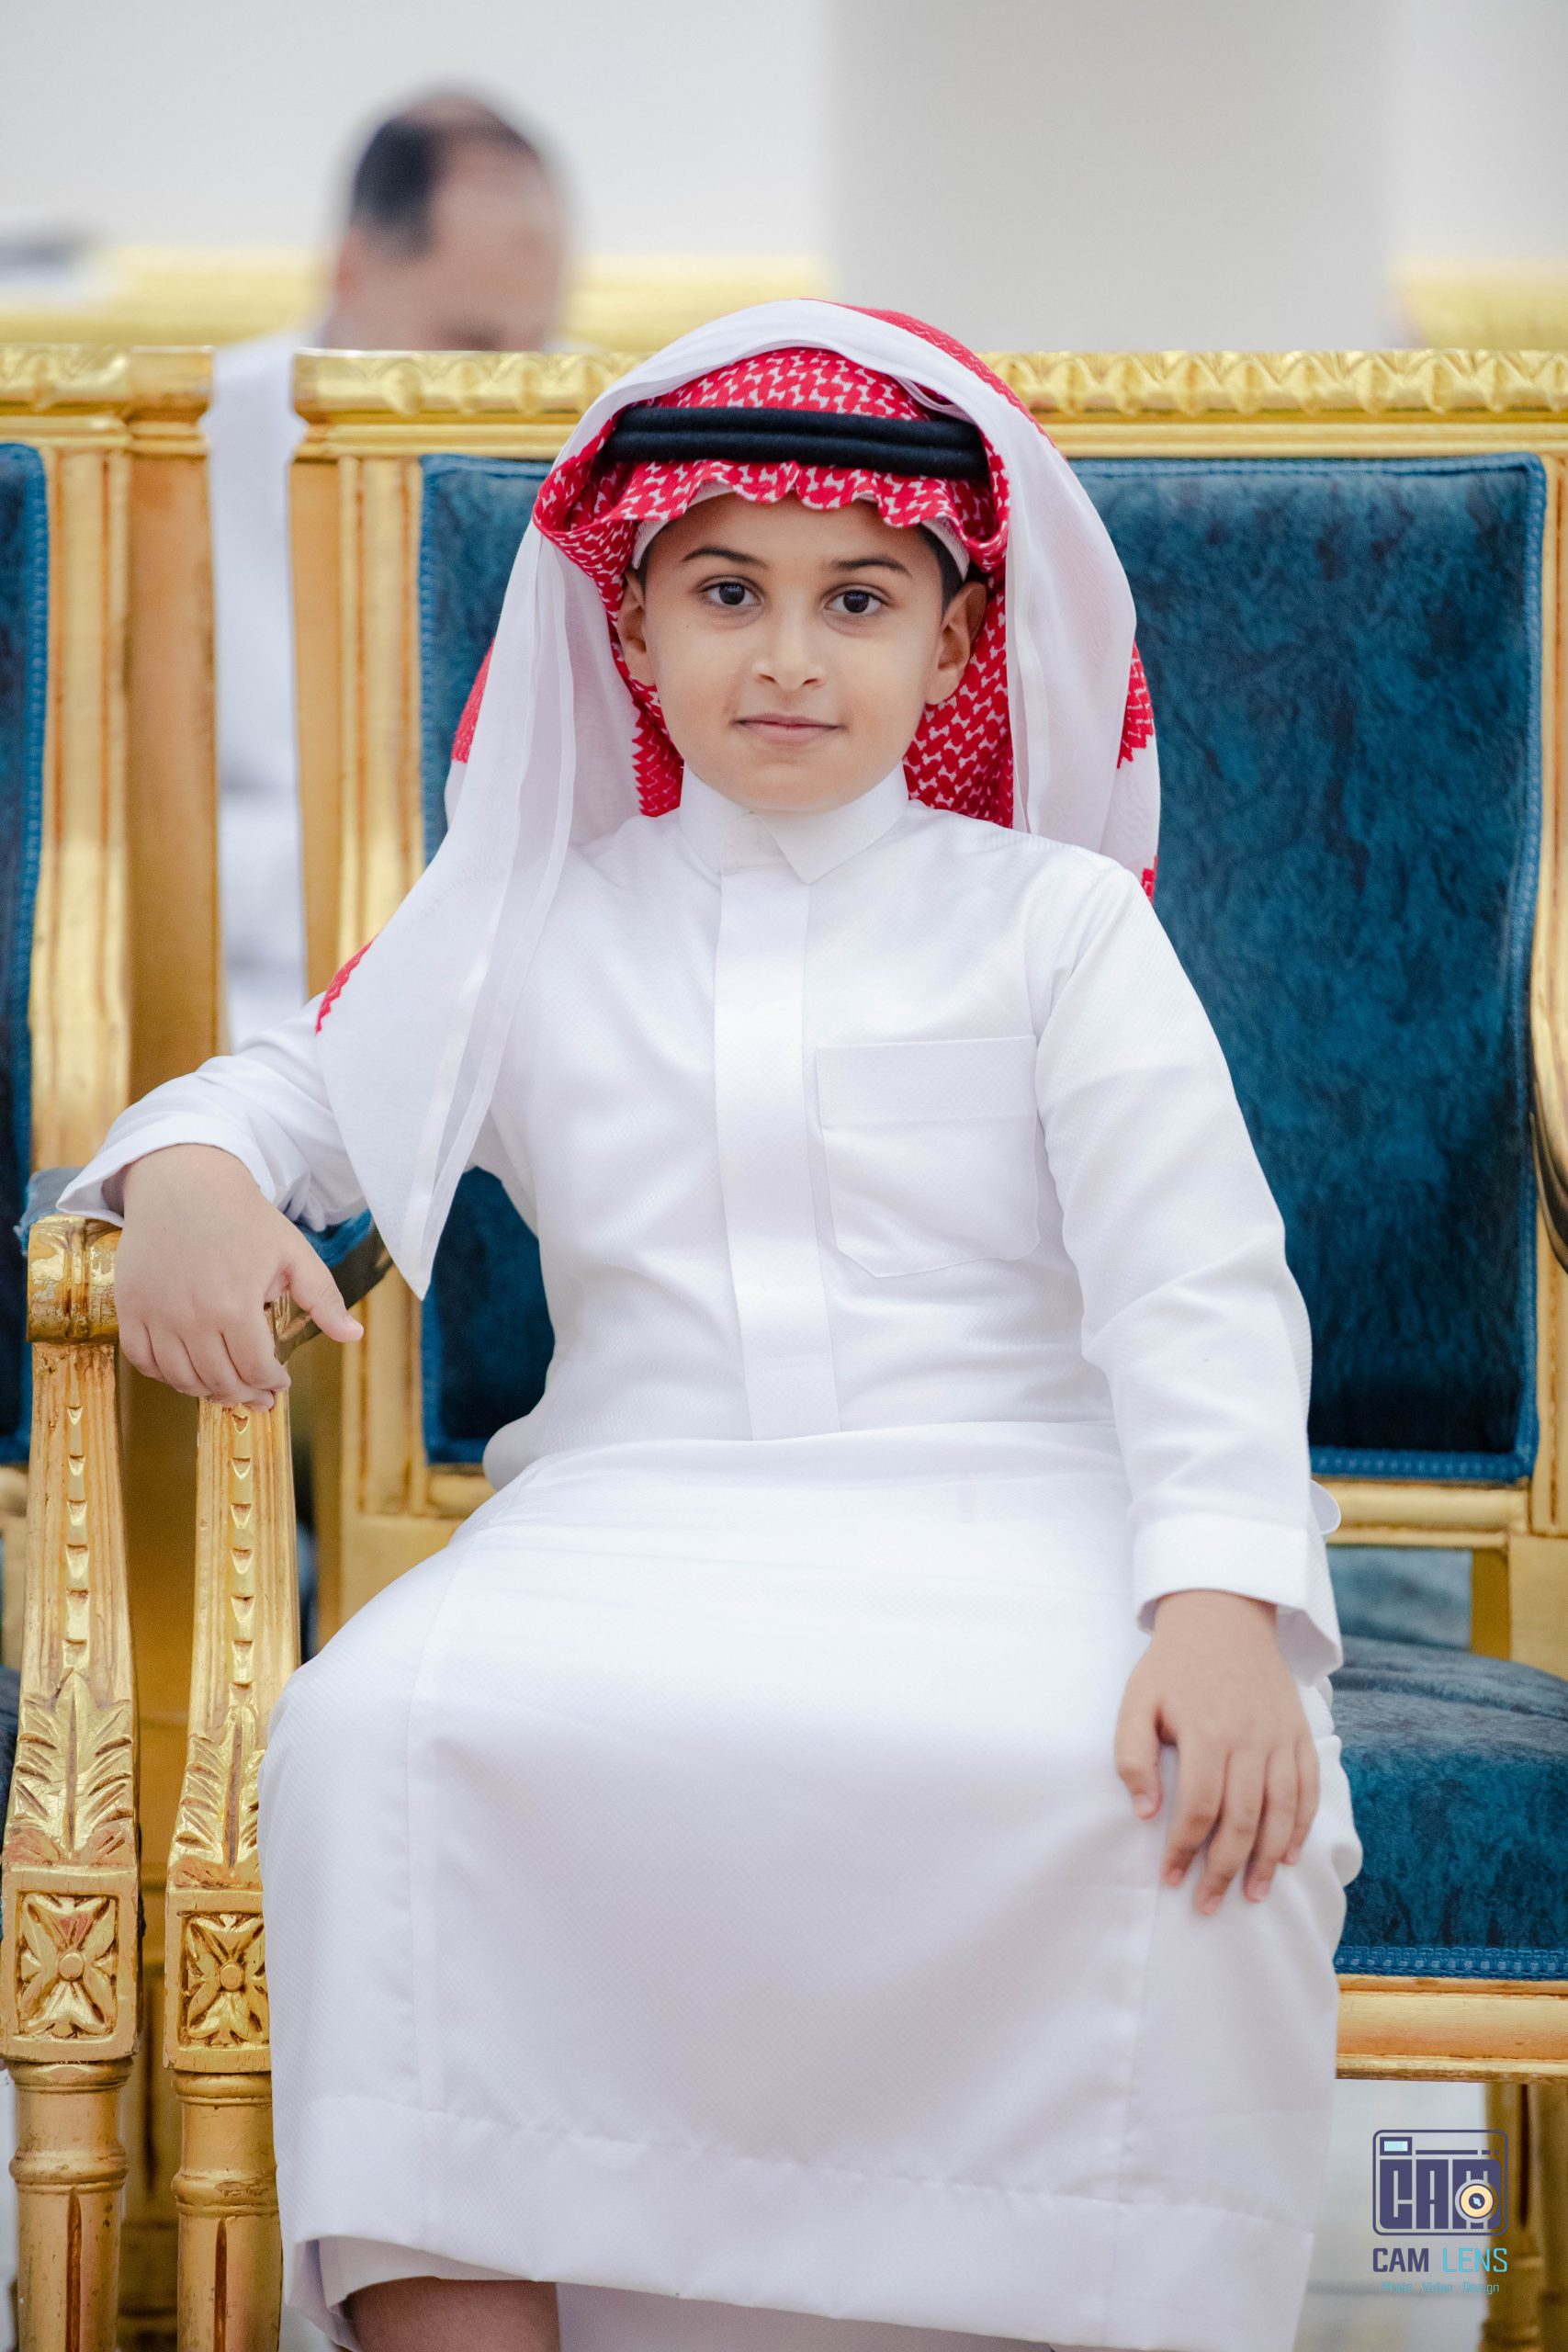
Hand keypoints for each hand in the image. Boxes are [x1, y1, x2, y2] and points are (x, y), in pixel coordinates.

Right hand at [114, 1143, 362, 1409]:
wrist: (183, 1184)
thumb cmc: (244, 1218)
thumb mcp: (293, 1252)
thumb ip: (323, 1298)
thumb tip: (353, 1335)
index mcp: (234, 1306)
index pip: (255, 1369)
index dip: (272, 1383)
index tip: (281, 1384)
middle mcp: (191, 1318)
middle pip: (219, 1381)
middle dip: (244, 1395)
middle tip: (257, 1398)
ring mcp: (155, 1314)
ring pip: (180, 1378)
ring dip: (206, 1392)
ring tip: (226, 1389)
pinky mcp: (129, 1307)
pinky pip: (142, 1360)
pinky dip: (164, 1375)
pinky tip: (186, 1371)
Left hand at [1113, 1589, 1318, 1912]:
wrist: (1223, 1615)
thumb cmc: (1172, 1664)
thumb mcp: (1137, 1700)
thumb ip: (1133, 1756)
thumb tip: (1145, 1812)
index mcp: (1207, 1731)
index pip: (1200, 1808)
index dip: (1185, 1850)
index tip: (1172, 1879)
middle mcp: (1249, 1738)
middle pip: (1243, 1820)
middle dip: (1225, 1870)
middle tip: (1209, 1903)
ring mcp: (1280, 1737)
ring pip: (1281, 1812)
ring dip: (1267, 1860)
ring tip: (1252, 1895)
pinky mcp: (1299, 1733)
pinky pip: (1307, 1789)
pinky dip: (1302, 1827)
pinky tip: (1288, 1856)